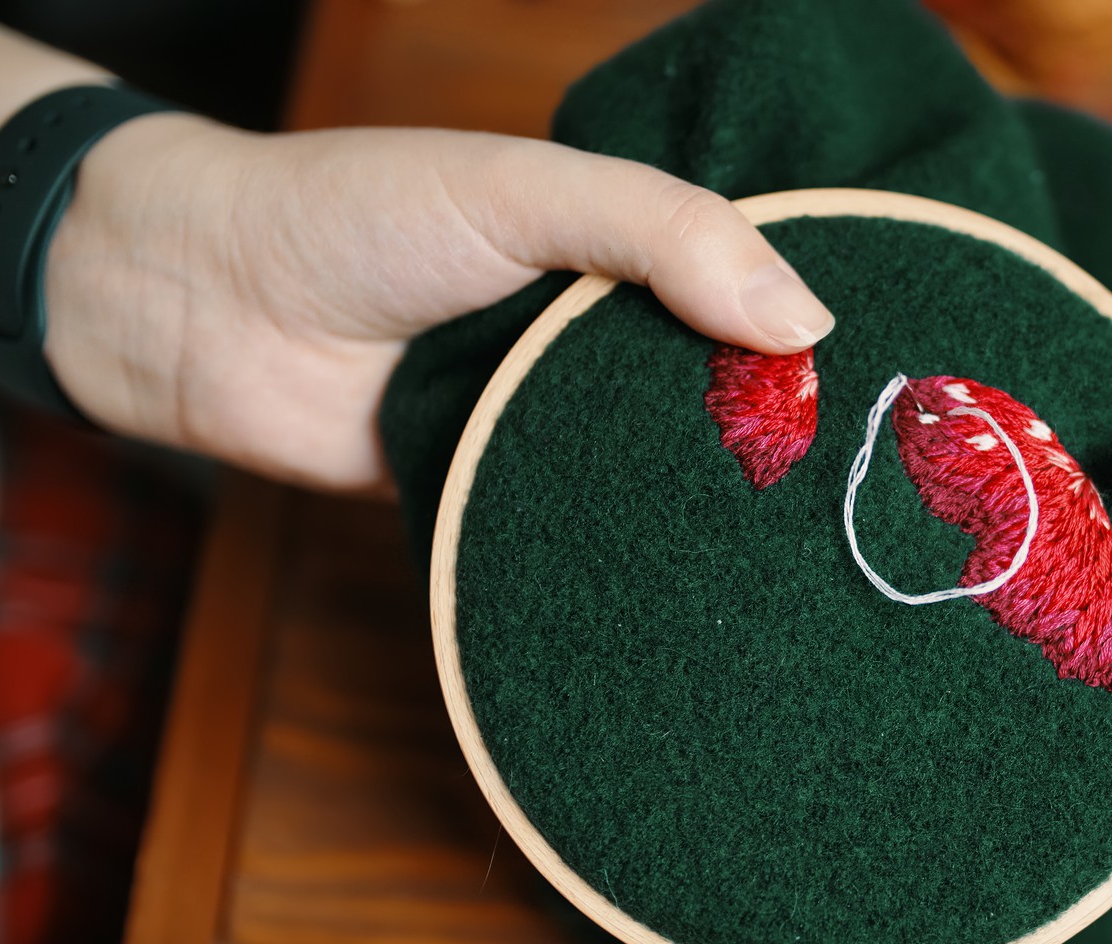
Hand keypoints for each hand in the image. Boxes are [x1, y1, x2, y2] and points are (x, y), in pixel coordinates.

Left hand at [43, 115, 835, 488]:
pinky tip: (714, 582)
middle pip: (726, 384)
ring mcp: (559, 416)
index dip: (821, 317)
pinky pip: (596, 526)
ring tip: (825, 539)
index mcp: (619, 241)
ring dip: (721, 497)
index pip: (751, 279)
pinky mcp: (514, 492)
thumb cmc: (350, 214)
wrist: (200, 311)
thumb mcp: (520, 192)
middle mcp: (603, 330)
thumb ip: (659, 233)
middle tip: (888, 474)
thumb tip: (808, 322)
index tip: (911, 363)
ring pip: (669, 464)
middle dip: (789, 424)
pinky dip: (639, 547)